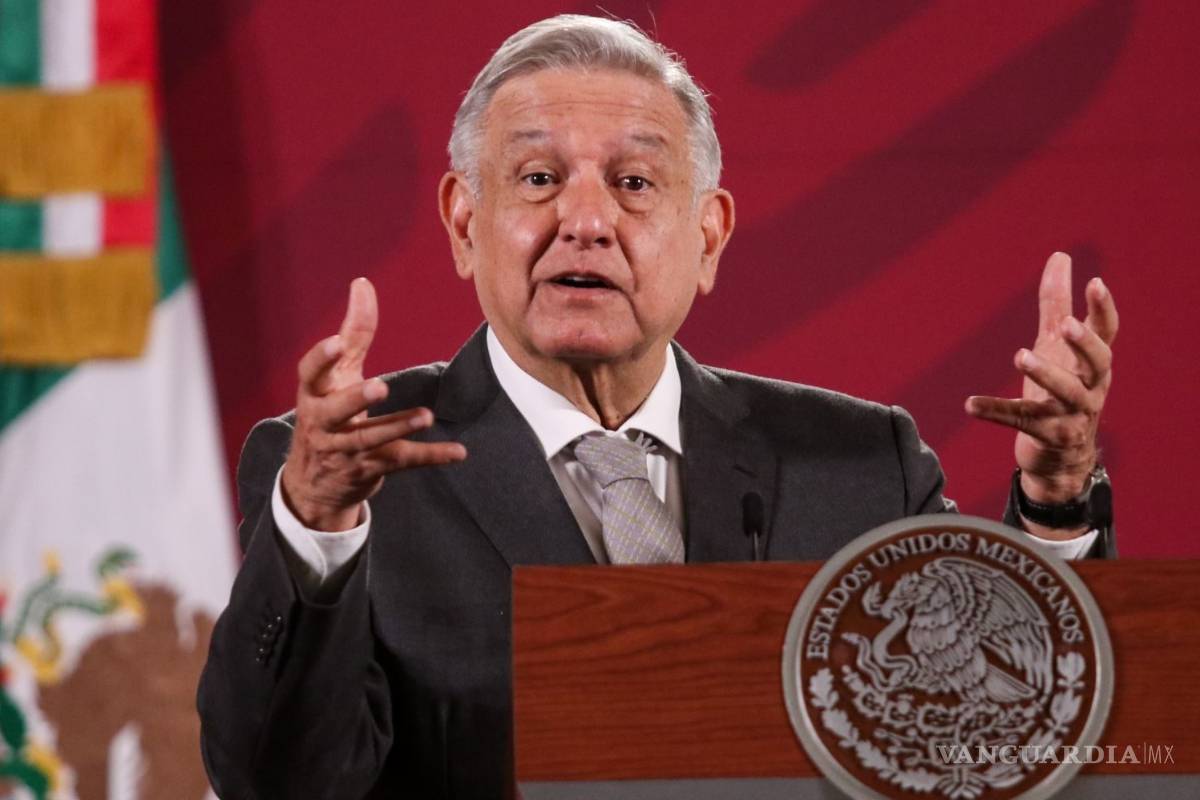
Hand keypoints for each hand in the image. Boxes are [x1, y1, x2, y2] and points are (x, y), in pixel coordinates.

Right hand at [281, 278, 466, 530]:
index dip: (321, 359)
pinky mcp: (368, 470)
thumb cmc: (327, 412)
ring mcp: (344, 450)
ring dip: (398, 427)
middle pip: (336, 412)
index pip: (310, 374)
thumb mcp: (337, 374)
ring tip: (426, 415)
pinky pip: (400, 461)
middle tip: (381, 388)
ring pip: (370, 439)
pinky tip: (458, 452)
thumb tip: (362, 283)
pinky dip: (431, 456)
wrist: (313, 483)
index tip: (336, 343)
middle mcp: (323, 423)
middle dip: (357, 400)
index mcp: (313, 393)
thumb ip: (352, 332)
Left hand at [966, 252, 1117, 508]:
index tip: (1095, 282)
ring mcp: (1073, 415)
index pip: (1108, 333)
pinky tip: (969, 404)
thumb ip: (1057, 304)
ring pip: (1066, 395)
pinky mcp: (1049, 436)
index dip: (1104, 309)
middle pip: (1099, 363)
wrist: (1060, 457)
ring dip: (1045, 374)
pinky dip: (996, 412)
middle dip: (1083, 344)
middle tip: (1064, 325)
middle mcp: (1091, 388)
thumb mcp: (1057, 347)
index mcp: (1093, 364)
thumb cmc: (1060, 391)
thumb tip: (1060, 256)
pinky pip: (1021, 422)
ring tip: (1020, 355)